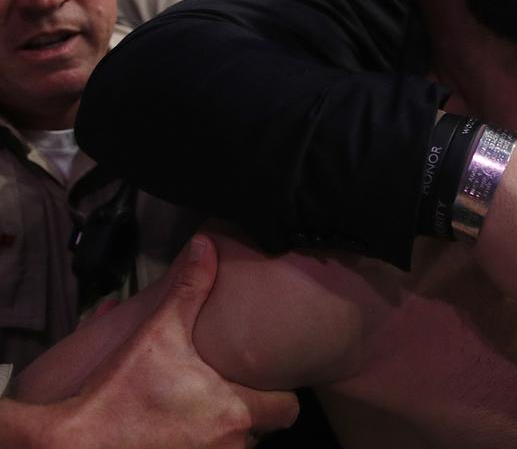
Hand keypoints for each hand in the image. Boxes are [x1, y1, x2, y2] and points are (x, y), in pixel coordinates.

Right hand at [47, 236, 298, 448]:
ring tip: (201, 409)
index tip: (262, 381)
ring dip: (225, 432)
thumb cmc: (119, 392)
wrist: (73, 444)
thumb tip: (204, 244)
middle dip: (251, 413)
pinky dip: (203, 447)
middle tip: (228, 390)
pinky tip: (180, 433)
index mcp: (236, 411)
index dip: (278, 395)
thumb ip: (189, 287)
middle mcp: (230, 446)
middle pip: (263, 430)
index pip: (288, 409)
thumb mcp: (159, 332)